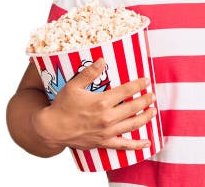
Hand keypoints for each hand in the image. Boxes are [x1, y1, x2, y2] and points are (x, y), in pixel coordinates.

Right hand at [32, 58, 154, 150]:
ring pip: (133, 124)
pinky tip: (147, 143)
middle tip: (153, 95)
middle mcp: (107, 117)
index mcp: (102, 102)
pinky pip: (124, 145)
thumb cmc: (61, 106)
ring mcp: (107, 131)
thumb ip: (89, 73)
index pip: (127, 91)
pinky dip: (137, 145)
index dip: (139, 84)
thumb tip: (102, 60)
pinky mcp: (104, 142)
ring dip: (146, 117)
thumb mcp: (73, 86)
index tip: (146, 80)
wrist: (51, 129)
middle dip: (146, 100)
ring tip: (153, 111)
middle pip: (134, 107)